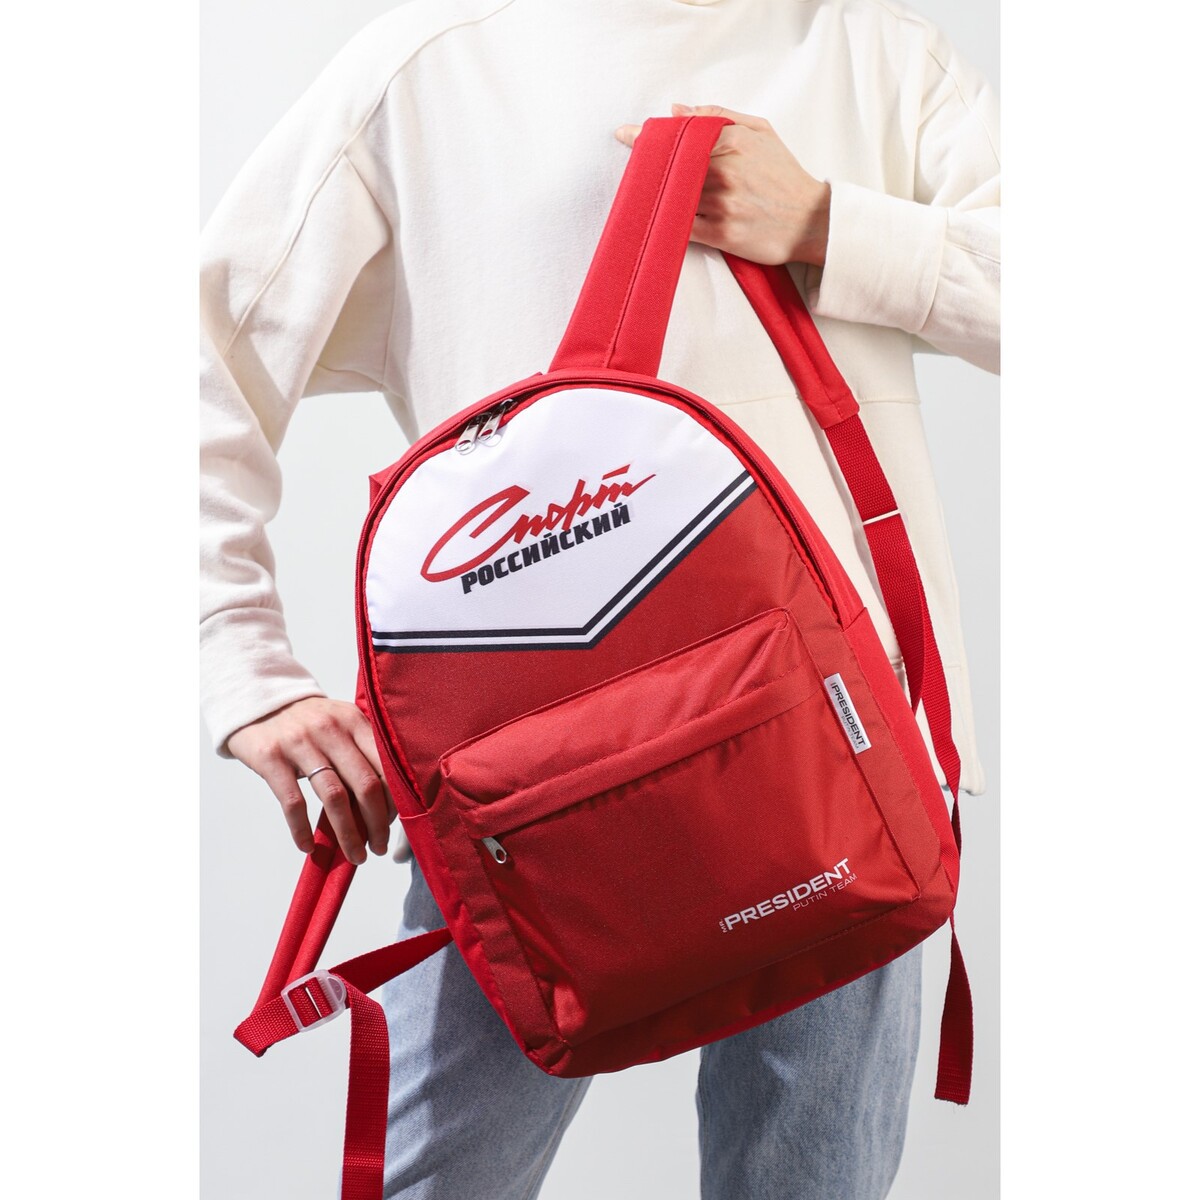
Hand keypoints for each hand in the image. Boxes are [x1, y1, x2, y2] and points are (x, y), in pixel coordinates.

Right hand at [227, 696, 394, 863]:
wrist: (258, 702)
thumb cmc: (308, 721)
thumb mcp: (340, 723)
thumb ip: (363, 752)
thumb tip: (385, 805)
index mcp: (354, 721)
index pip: (386, 767)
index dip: (394, 801)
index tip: (393, 825)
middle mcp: (331, 729)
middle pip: (365, 785)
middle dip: (377, 824)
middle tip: (378, 848)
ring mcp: (300, 742)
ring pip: (334, 797)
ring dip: (348, 834)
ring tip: (355, 855)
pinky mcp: (271, 757)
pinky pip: (293, 802)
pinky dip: (302, 830)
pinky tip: (308, 846)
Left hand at [614, 104, 830, 266]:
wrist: (811, 222)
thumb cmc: (784, 177)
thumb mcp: (761, 132)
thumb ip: (720, 116)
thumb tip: (678, 109)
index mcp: (734, 142)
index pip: (680, 135)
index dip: (650, 136)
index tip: (626, 135)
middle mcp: (726, 172)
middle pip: (671, 166)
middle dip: (651, 167)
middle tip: (635, 170)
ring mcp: (723, 204)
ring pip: (674, 197)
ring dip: (659, 197)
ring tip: (651, 197)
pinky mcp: (723, 235)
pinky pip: (683, 227)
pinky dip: (671, 222)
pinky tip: (666, 220)